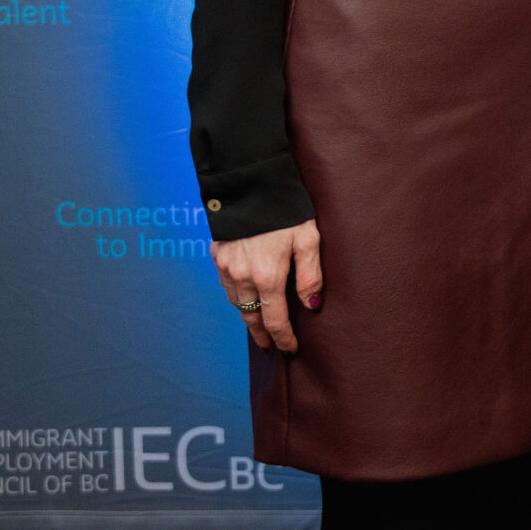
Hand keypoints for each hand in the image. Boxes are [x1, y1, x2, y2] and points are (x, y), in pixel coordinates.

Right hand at [212, 219, 320, 352]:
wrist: (250, 181)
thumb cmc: (286, 208)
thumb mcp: (308, 238)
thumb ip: (310, 275)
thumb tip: (312, 306)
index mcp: (267, 276)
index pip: (275, 319)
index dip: (283, 337)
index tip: (289, 349)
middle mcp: (242, 276)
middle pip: (251, 315)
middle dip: (261, 333)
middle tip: (269, 346)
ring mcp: (226, 265)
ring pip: (235, 301)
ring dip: (247, 314)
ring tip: (257, 324)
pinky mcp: (218, 252)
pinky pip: (226, 283)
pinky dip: (235, 295)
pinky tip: (243, 295)